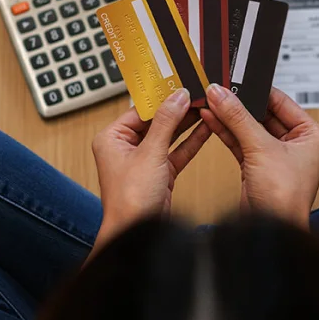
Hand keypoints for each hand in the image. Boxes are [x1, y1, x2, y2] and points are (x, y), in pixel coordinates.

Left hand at [92, 89, 210, 244]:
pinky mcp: (159, 174)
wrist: (137, 235)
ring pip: (169, 136)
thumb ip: (167, 122)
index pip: (140, 110)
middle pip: (156, 121)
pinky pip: (177, 152)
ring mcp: (143, 161)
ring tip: (206, 105)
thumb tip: (177, 96)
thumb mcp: (150, 153)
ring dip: (187, 123)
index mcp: (112, 138)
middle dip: (177, 109)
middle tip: (197, 92)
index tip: (180, 84)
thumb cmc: (130, 200)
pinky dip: (191, 141)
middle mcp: (125, 148)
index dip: (162, 97)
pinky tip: (206, 128)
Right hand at [200, 85, 318, 227]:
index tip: (238, 79)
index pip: (283, 102)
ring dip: (230, 117)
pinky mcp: (258, 167)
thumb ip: (238, 118)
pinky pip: (241, 142)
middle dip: (240, 104)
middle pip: (264, 114)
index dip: (259, 90)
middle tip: (220, 89)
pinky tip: (212, 118)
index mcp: (312, 136)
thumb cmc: (284, 197)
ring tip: (211, 101)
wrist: (270, 231)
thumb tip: (221, 94)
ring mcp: (276, 157)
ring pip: (250, 128)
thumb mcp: (261, 148)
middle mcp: (297, 145)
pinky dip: (227, 131)